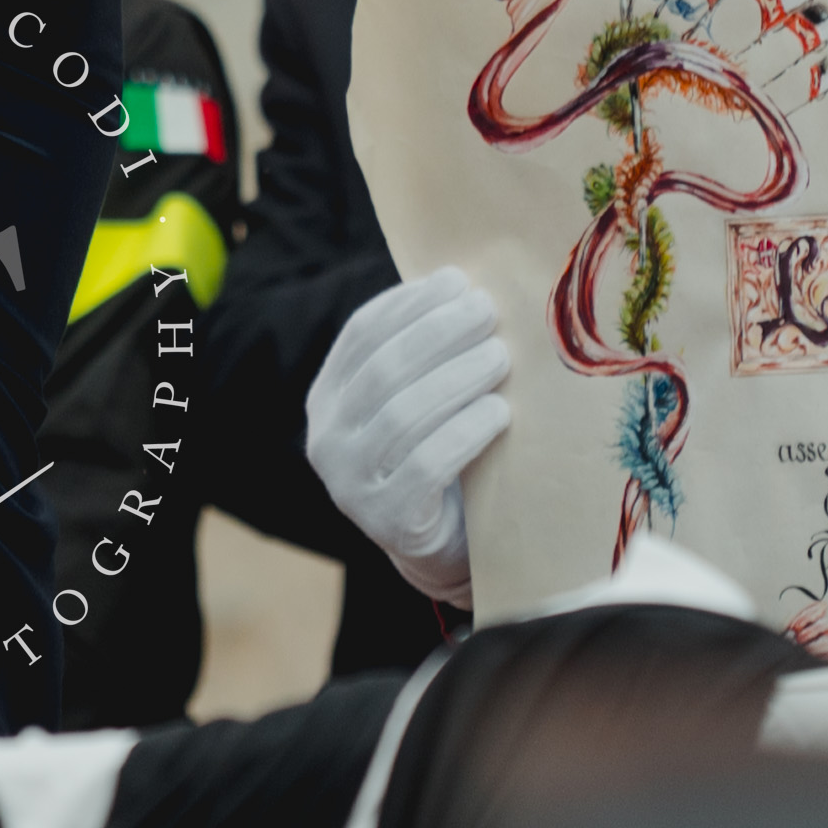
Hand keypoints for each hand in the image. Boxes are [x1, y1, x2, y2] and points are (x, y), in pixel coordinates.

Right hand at [307, 268, 513, 608]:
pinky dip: (466, 431)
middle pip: (383, 370)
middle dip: (438, 332)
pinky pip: (427, 465)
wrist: (439, 547)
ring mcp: (351, 485)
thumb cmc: (436, 454)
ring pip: (403, 415)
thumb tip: (465, 284)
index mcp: (326, 398)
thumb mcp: (414, 401)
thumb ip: (422, 355)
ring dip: (458, 376)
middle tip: (487, 311)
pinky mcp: (389, 521)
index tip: (458, 280)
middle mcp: (326, 439)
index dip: (409, 302)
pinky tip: (499, 412)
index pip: (361, 334)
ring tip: (500, 355)